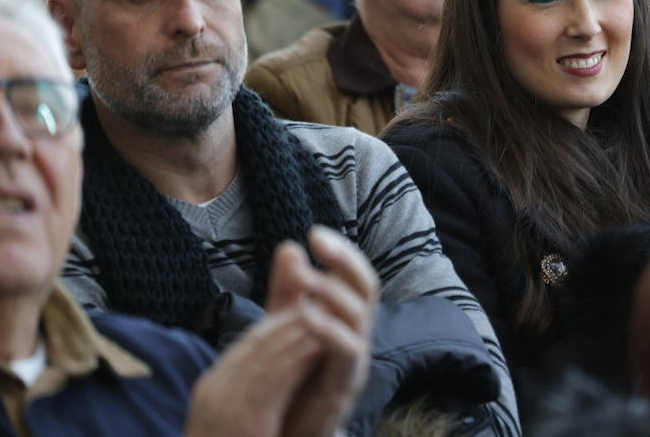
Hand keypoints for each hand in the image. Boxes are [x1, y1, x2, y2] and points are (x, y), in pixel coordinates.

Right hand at [184, 306, 330, 436]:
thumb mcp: (244, 417)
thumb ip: (259, 388)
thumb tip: (282, 364)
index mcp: (210, 390)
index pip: (248, 342)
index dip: (282, 322)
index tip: (309, 310)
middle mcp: (213, 393)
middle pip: (257, 340)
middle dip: (292, 319)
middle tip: (324, 304)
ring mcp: (224, 406)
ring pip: (267, 354)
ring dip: (299, 333)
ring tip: (328, 320)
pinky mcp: (245, 421)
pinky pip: (274, 379)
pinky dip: (297, 359)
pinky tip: (318, 348)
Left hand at [269, 227, 379, 436]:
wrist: (291, 430)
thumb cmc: (292, 377)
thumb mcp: (284, 327)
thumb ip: (288, 291)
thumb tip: (289, 246)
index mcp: (346, 317)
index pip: (353, 276)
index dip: (340, 252)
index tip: (314, 232)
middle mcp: (357, 333)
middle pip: (365, 287)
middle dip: (344, 260)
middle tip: (318, 240)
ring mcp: (354, 359)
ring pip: (358, 315)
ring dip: (332, 292)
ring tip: (306, 277)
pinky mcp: (345, 385)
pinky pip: (347, 351)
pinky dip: (330, 329)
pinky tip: (307, 314)